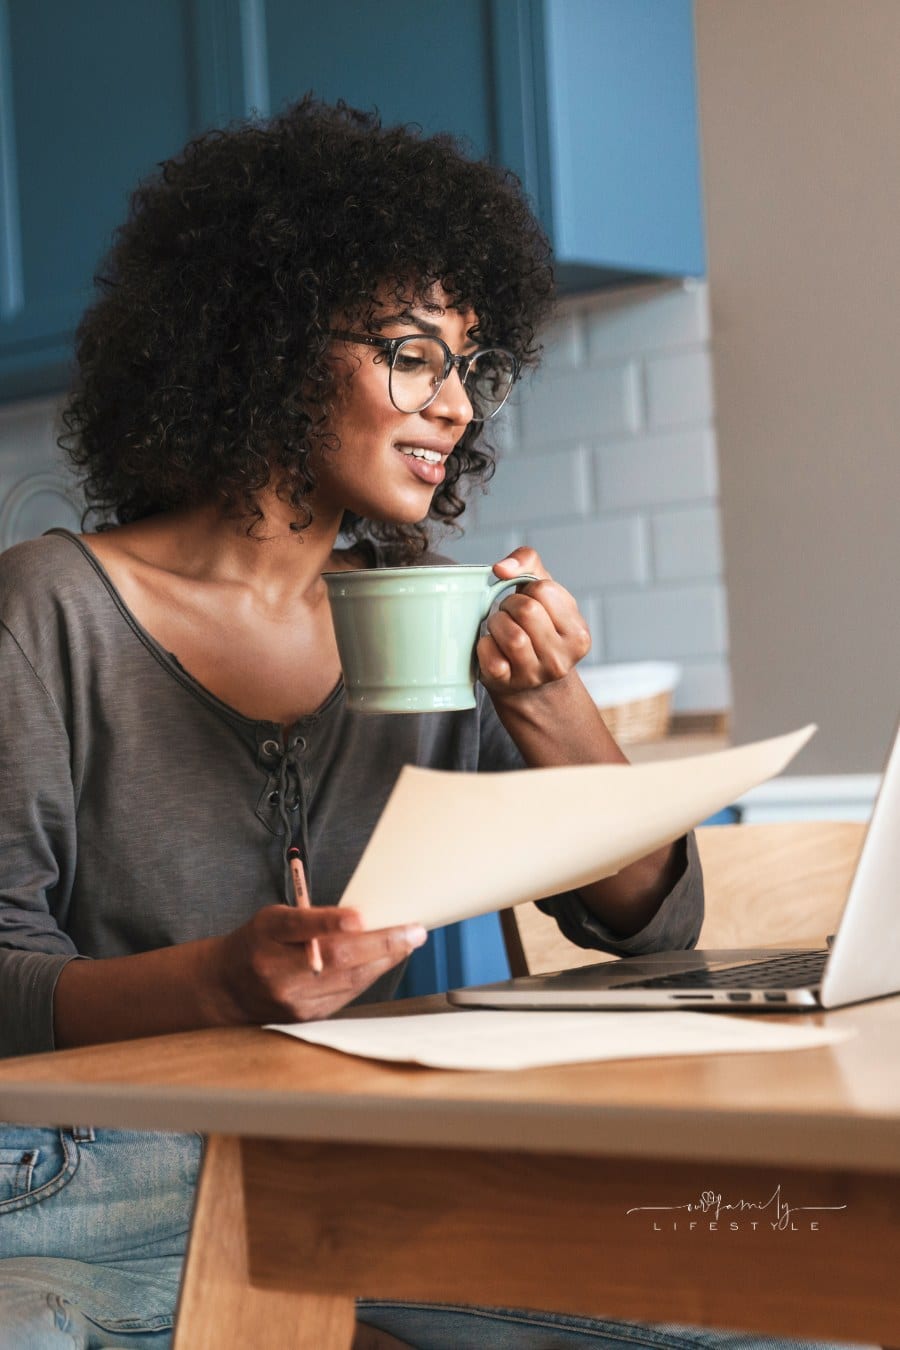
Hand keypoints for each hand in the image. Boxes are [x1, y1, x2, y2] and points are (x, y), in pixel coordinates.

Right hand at [213, 904, 425, 1023]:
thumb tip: (359, 920)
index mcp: (267, 936)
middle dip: (381, 944)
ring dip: (384, 960)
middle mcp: (278, 970)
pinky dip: (369, 976)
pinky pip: (346, 994)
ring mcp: (292, 999)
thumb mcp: (273, 918)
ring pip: (348, 979)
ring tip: (408, 942)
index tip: (359, 918)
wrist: (228, 988)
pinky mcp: (305, 1016)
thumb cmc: (258, 943)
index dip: (329, 922)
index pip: (300, 927)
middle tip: (413, 932)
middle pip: (335, 959)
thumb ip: (310, 918)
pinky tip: (386, 961)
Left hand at [476, 547, 590, 700]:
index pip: (544, 590)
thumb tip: (501, 568)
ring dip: (497, 623)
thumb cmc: (537, 627)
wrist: (530, 683)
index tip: (529, 601)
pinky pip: (490, 657)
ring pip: (512, 636)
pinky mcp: (508, 685)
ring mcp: (535, 675)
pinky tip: (493, 647)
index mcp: (578, 634)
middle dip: (510, 605)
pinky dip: (485, 646)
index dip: (528, 590)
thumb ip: (528, 562)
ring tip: (500, 628)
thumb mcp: (543, 592)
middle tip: (509, 614)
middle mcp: (561, 659)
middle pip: (527, 611)